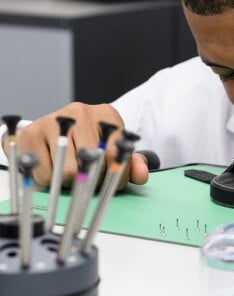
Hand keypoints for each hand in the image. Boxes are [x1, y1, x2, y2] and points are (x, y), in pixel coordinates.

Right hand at [11, 102, 148, 189]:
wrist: (56, 128)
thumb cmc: (91, 141)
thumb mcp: (115, 149)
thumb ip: (132, 163)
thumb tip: (141, 175)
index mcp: (106, 115)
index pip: (115, 153)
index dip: (116, 175)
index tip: (113, 182)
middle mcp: (80, 113)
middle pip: (90, 163)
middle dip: (93, 180)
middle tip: (90, 180)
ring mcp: (53, 120)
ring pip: (67, 172)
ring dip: (71, 183)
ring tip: (72, 175)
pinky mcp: (30, 134)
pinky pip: (44, 174)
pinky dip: (50, 182)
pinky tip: (54, 171)